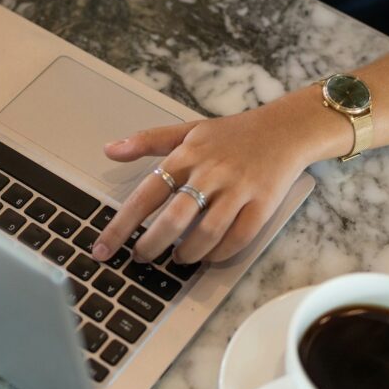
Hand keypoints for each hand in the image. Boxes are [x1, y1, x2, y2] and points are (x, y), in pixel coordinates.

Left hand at [92, 95, 335, 263]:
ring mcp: (238, 189)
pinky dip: (219, 253)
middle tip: (141, 257)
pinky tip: (208, 256)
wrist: (285, 129)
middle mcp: (211, 173)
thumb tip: (110, 149)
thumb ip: (147, 141)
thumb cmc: (233, 134)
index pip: (146, 194)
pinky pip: (238, 238)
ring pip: (206, 233)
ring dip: (187, 253)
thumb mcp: (188, 130)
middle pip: (174, 218)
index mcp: (187, 156)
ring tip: (176, 258)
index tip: (103, 248)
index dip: (121, 224)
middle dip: (152, 245)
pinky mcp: (263, 204)